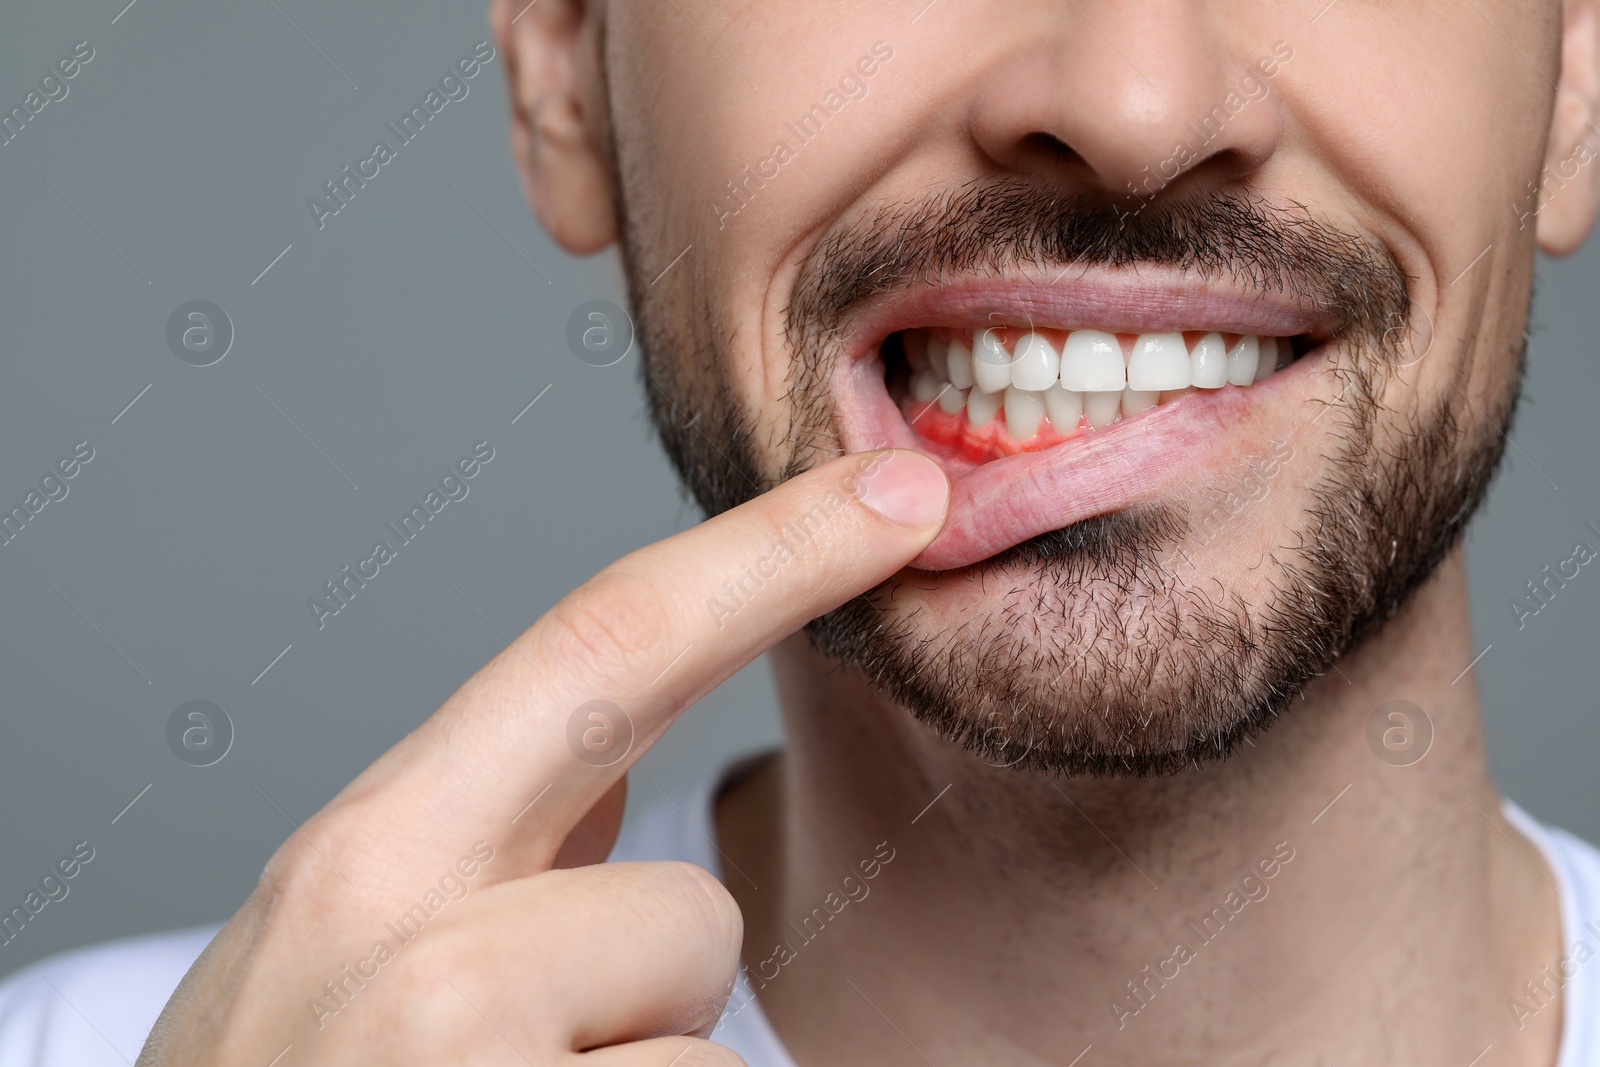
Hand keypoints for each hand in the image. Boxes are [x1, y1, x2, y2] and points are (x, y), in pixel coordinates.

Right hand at [137, 450, 948, 1065]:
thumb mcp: (337, 954)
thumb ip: (489, 851)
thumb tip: (620, 768)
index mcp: (363, 861)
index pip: (604, 648)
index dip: (773, 556)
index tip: (898, 498)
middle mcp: (410, 962)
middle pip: (687, 907)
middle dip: (656, 982)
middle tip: (536, 1056)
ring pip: (694, 1052)